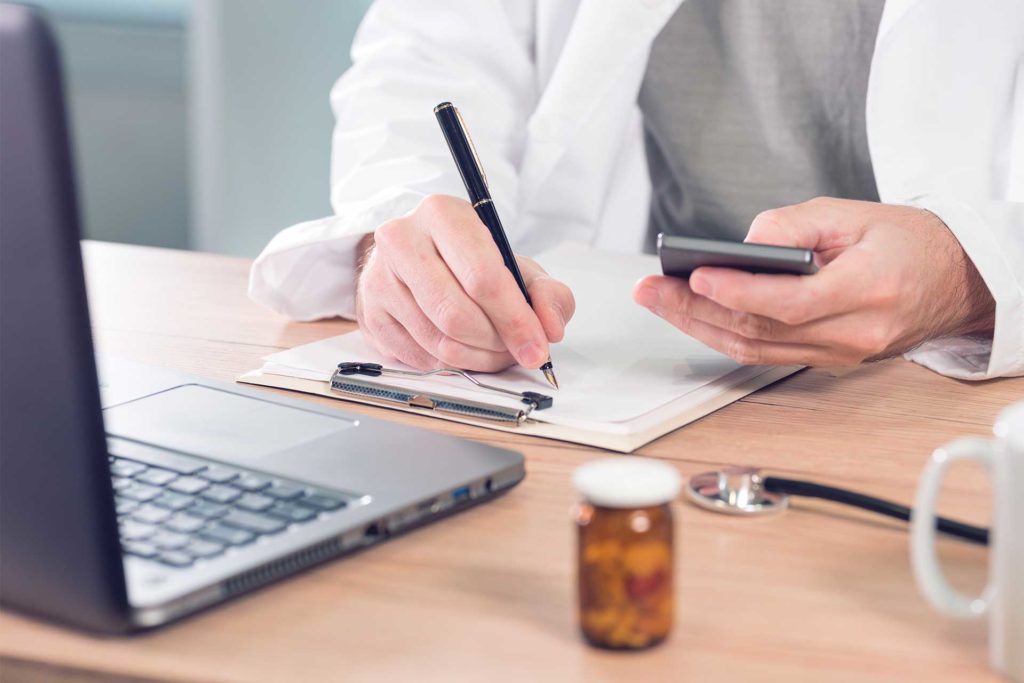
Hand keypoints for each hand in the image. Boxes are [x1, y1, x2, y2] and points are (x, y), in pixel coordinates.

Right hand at [355, 194, 574, 371]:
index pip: (482, 276)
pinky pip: (418, 358)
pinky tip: (464, 350)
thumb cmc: (472, 261)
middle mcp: (401, 239)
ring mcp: (378, 278)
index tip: (537, 347)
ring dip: (476, 358)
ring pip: (437, 341)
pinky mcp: (369, 313)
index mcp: (442, 214)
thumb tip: (550, 328)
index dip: (515, 320)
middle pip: (456, 314)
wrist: (420, 258)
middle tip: (514, 351)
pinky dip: (450, 365)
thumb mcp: (518, 266)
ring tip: (493, 350)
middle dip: (495, 343)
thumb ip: (547, 293)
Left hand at [633, 198, 995, 366]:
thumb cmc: (907, 241)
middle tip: (651, 290)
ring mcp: (842, 354)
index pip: (791, 302)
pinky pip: (767, 354)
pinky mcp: (829, 360)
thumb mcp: (854, 212)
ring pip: (756, 350)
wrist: (953, 279)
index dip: (738, 292)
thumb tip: (741, 244)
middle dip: (696, 311)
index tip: (694, 275)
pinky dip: (725, 335)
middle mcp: (856, 333)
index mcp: (870, 289)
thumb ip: (795, 225)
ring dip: (699, 326)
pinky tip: (692, 314)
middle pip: (761, 332)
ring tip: (658, 300)